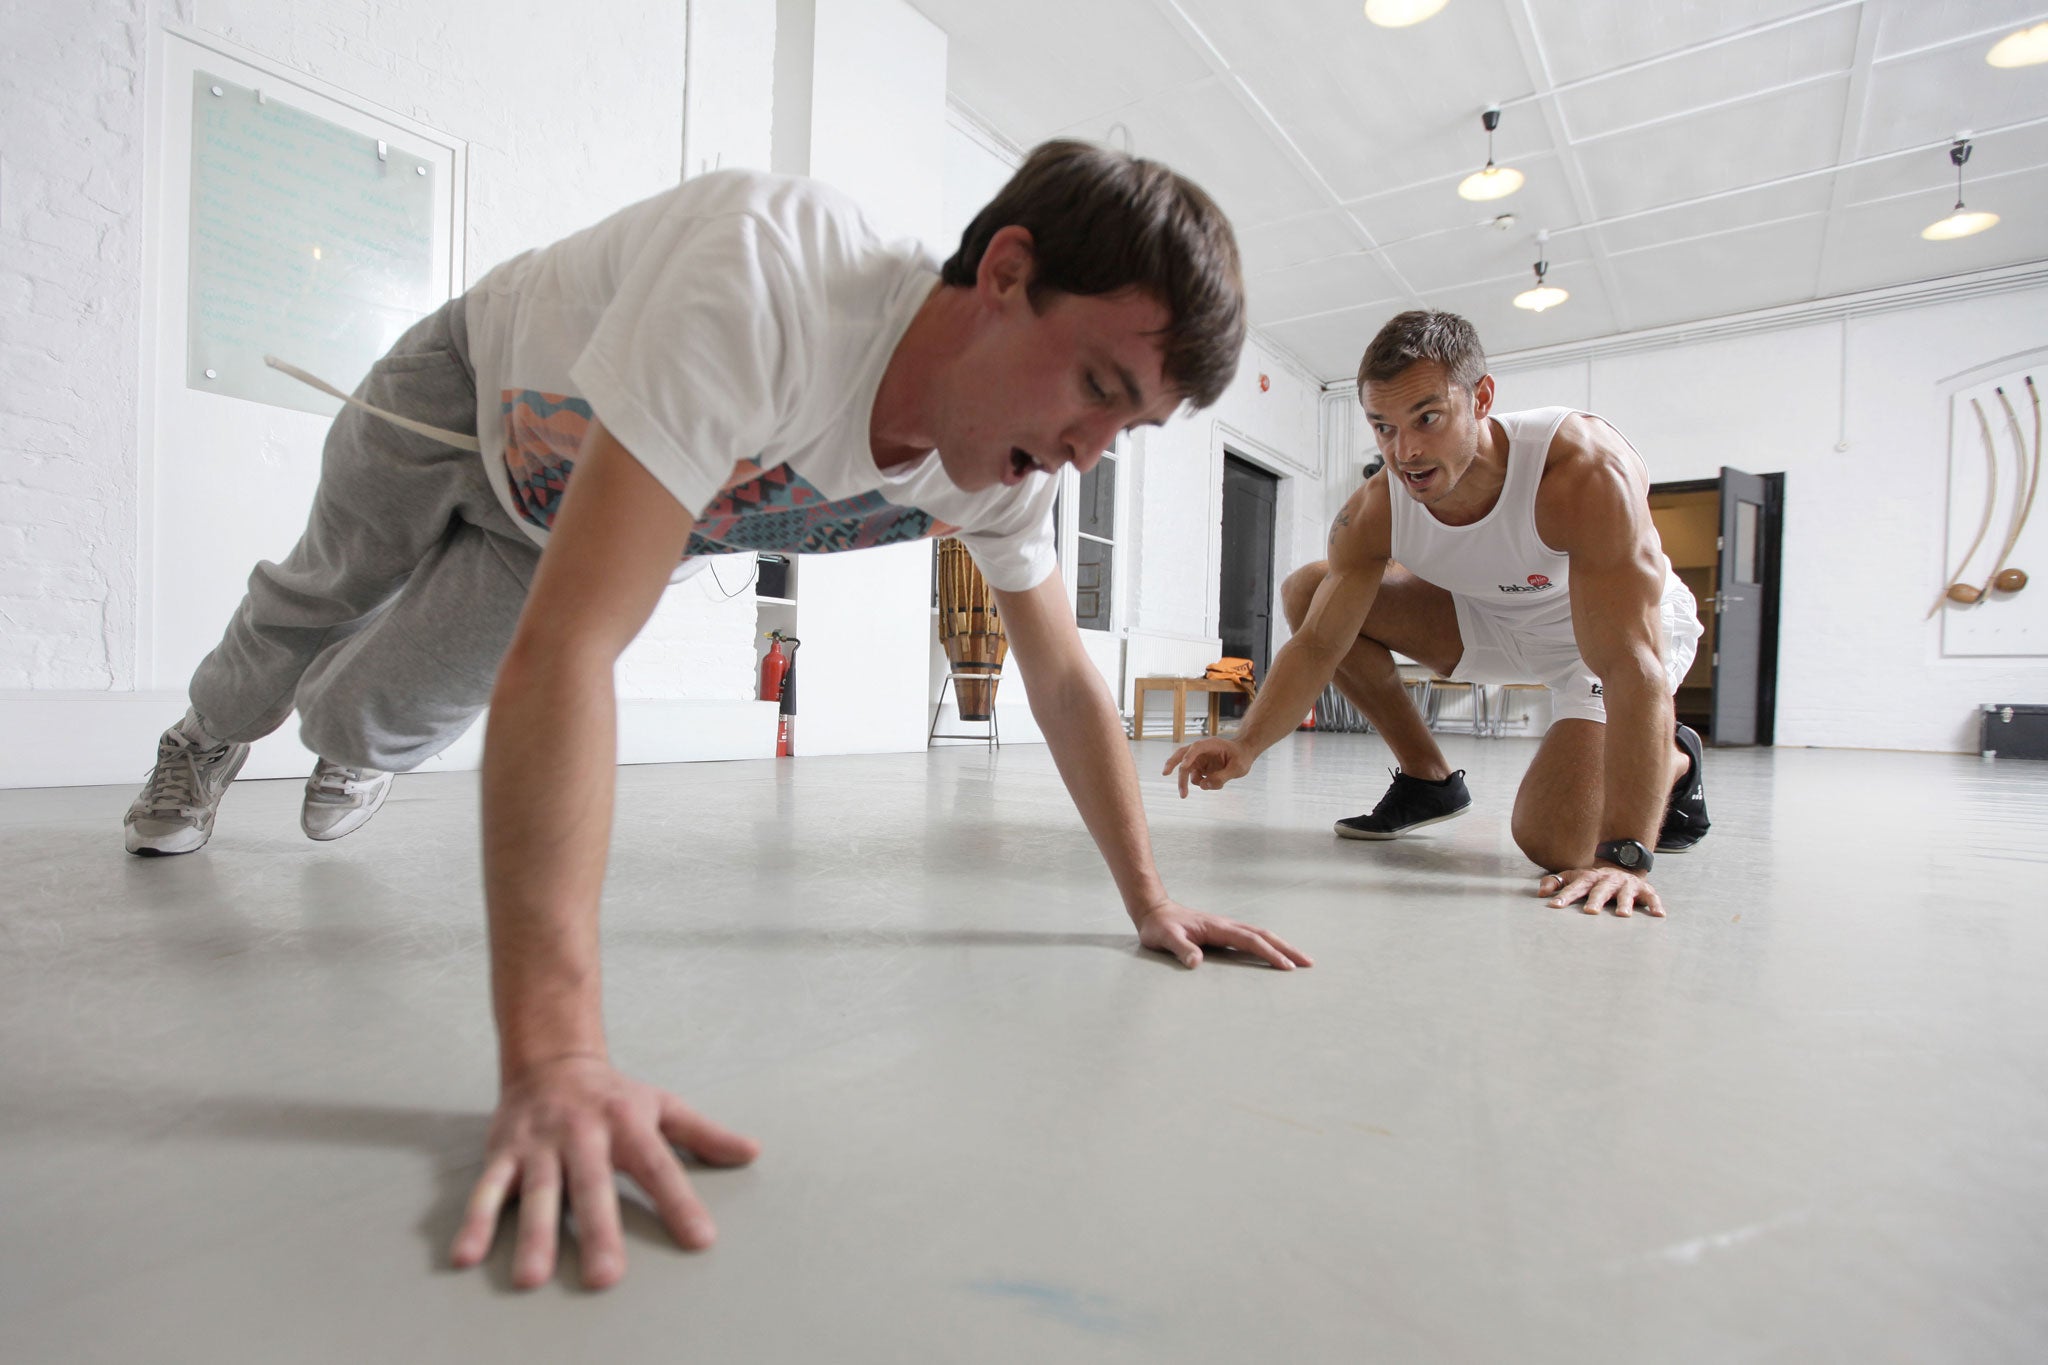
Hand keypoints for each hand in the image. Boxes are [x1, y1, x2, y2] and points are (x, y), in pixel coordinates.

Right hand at [450, 1055, 759, 1289]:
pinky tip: (466, 1256)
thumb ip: (703, 1135)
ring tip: (532, 1278)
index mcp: (627, 1123)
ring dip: (534, 1234)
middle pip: (591, 1185)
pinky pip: (487, 1189)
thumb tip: (752, 1152)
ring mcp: (540, 1144)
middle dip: (598, 1230)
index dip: (680, 1203)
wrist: (550, 1057)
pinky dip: (475, 1221)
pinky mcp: (504, 1152)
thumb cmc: (613, 1095)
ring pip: (538, 1192)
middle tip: (605, 1277)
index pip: (659, 1167)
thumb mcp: (662, 1105)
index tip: (701, 1240)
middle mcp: (582, 1133)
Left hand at [1135, 900, 1313, 969]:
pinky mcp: (1223, 932)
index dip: (1270, 953)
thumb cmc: (1159, 927)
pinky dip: (1268, 944)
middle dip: (1287, 949)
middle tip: (1309, 963)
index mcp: (1217, 927)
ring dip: (1282, 946)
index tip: (1287, 967)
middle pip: (1264, 935)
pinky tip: (1274, 952)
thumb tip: (1196, 963)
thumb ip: (1180, 949)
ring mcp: (1226, 927)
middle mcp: (1226, 925)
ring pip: (1261, 935)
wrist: (1154, 910)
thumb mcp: (1165, 938)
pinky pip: (1252, 937)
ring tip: (1300, 959)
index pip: (1251, 941)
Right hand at [1161, 737, 1252, 796]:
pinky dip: (1203, 784)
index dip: (1189, 756)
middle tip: (1166, 776)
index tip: (1184, 766)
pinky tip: (1216, 782)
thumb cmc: (1242, 757)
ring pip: (1186, 772)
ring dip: (1190, 783)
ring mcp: (1198, 759)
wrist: (1243, 754)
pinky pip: (1196, 779)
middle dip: (1173, 768)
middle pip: (1181, 757)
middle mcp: (1201, 751)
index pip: (1196, 748)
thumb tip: (1204, 785)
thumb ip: (1222, 777)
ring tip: (1214, 785)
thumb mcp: (1238, 768)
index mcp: (1210, 744)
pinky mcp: (1199, 768)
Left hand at [1537, 865, 1665, 917]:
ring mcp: (1627, 884)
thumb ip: (1556, 882)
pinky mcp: (1644, 889)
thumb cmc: (1593, 879)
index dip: (1565, 895)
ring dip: (1625, 903)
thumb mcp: (1574, 877)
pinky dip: (1655, 904)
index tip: (1554, 906)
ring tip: (1622, 915)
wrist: (1623, 863)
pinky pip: (1651, 896)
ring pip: (1626, 893)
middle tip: (1590, 912)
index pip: (1576, 886)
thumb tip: (1540, 893)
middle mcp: (1608, 879)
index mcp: (1590, 877)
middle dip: (1596, 900)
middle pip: (1601, 890)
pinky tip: (1659, 915)